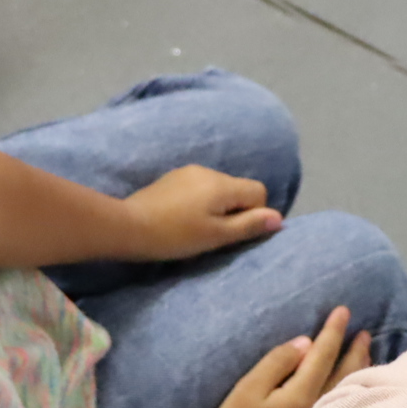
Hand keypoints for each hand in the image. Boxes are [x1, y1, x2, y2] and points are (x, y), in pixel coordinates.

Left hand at [121, 165, 282, 261]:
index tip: (235, 234)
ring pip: (217, 190)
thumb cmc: (175, 235)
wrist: (128, 226)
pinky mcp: (171, 179)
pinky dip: (199, 204)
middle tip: (215, 235)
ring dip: (216, 208)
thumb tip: (278, 219)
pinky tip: (181, 220)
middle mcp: (208, 172)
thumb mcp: (216, 236)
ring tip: (196, 230)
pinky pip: (198, 189)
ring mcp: (187, 173)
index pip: (258, 191)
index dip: (254, 214)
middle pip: (238, 189)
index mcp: (222, 184)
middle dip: (235, 211)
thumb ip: (249, 226)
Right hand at [194, 306, 372, 407]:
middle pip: (343, 376)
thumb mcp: (249, 388)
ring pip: (347, 395)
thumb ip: (278, 363)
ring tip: (368, 356)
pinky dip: (354, 394)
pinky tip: (356, 390)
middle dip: (355, 352)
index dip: (333, 332)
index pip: (323, 356)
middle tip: (365, 333)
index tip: (344, 310)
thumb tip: (306, 344)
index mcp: (301, 396)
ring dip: (359, 373)